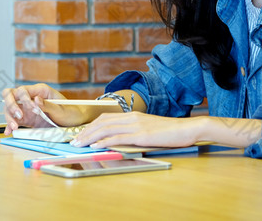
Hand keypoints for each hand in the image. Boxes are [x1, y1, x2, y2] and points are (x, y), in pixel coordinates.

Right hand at [1, 84, 86, 134]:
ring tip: (14, 128)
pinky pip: (14, 120)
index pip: (22, 90)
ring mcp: (27, 108)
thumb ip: (48, 105)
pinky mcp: (27, 119)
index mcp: (40, 90)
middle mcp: (31, 97)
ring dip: (9, 117)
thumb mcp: (61, 109)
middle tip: (18, 116)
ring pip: (10, 108)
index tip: (34, 110)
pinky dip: (9, 125)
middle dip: (10, 105)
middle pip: (11, 95)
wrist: (75, 121)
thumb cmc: (71, 111)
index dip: (24, 99)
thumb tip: (36, 99)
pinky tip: (8, 131)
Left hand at [70, 112, 200, 148]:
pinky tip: (95, 146)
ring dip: (89, 137)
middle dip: (85, 132)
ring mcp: (136, 125)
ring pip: (106, 129)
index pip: (106, 118)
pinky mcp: (141, 135)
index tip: (81, 134)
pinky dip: (104, 141)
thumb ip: (134, 132)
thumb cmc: (170, 131)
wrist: (187, 129)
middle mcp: (132, 118)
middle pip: (102, 122)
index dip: (91, 126)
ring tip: (79, 144)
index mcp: (133, 115)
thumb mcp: (149, 128)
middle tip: (74, 141)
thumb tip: (119, 140)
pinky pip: (118, 137)